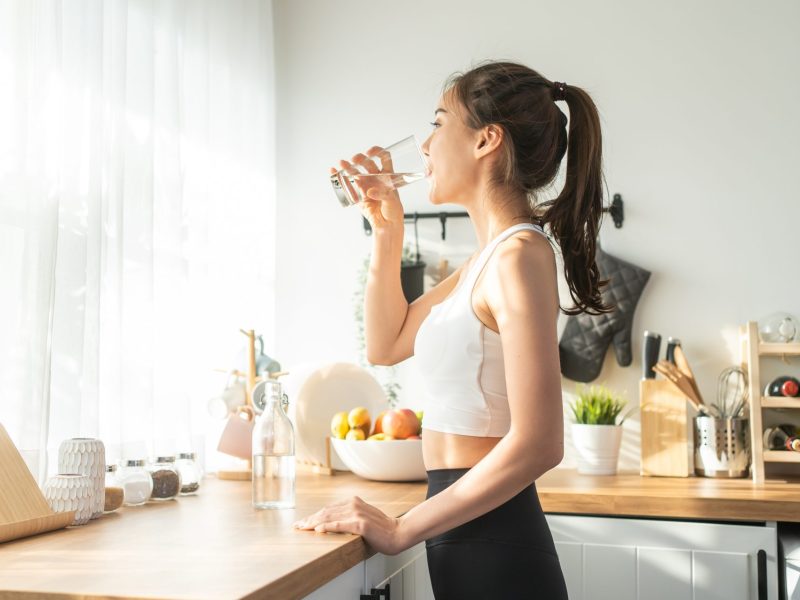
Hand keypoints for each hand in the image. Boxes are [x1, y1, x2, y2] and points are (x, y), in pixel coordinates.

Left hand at [293, 495, 407, 555]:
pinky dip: (326, 526)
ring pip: (329, 517)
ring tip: (302, 528)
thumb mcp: (363, 518)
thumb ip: (350, 516)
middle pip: (326, 512)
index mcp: (354, 502)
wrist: (398, 533)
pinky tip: (317, 529)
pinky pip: (339, 525)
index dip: (314, 515)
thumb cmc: (382, 529)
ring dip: (313, 523)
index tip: (303, 522)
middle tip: (298, 526)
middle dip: (309, 519)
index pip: (329, 508)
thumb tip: (334, 521)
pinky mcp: (360, 524)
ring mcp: (357, 513)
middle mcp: (354, 504)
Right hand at [329, 146, 404, 231]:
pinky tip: (334, 171)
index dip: (377, 152)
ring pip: (356, 172)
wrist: (386, 225)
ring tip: (342, 164)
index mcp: (387, 176)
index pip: (384, 158)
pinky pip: (348, 184)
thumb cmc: (393, 211)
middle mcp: (376, 178)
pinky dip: (340, 177)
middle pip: (368, 163)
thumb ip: (382, 194)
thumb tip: (370, 191)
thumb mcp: (392, 201)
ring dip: (349, 167)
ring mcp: (366, 185)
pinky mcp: (357, 194)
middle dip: (360, 159)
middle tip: (355, 160)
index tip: (369, 152)